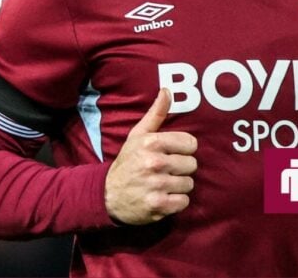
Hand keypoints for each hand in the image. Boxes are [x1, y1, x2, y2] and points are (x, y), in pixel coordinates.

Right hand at [104, 89, 197, 224]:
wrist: (106, 195)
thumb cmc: (127, 163)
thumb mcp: (137, 136)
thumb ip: (156, 114)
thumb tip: (167, 90)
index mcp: (151, 143)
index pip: (191, 144)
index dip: (183, 150)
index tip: (171, 154)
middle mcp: (154, 163)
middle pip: (192, 164)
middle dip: (181, 169)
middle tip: (165, 171)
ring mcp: (155, 185)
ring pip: (189, 184)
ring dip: (178, 186)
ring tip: (163, 184)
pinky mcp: (157, 205)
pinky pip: (183, 202)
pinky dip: (176, 202)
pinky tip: (163, 197)